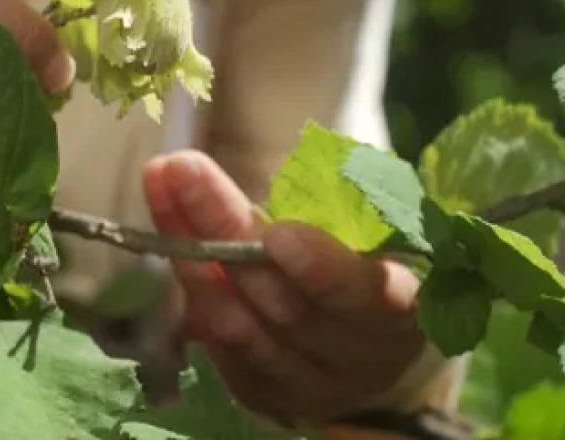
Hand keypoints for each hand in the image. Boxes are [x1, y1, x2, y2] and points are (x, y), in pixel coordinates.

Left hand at [142, 151, 423, 426]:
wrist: (372, 344)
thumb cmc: (374, 262)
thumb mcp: (379, 231)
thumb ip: (342, 209)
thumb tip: (282, 173)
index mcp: (402, 311)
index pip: (367, 296)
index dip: (324, 271)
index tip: (279, 233)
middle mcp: (358, 360)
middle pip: (284, 304)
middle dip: (225, 230)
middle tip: (183, 169)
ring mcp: (309, 386)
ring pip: (240, 328)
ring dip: (192, 255)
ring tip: (162, 187)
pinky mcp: (266, 396)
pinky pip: (218, 346)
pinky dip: (193, 291)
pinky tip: (168, 237)